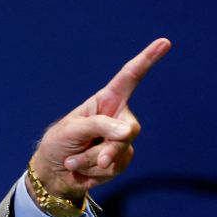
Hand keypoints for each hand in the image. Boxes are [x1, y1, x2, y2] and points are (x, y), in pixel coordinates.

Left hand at [29, 38, 171, 202]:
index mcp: (105, 101)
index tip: (164, 42)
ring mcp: (121, 140)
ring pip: (119, 153)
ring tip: (74, 160)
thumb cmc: (58, 144)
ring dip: (92, 162)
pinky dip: (94, 173)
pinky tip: (82, 170)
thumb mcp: (71, 130)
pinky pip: (115, 168)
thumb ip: (99, 126)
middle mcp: (117, 118)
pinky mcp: (120, 160)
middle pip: (130, 130)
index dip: (146, 60)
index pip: (129, 78)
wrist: (53, 173)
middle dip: (109, 147)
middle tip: (93, 157)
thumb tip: (128, 132)